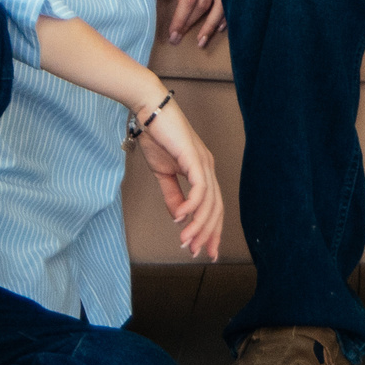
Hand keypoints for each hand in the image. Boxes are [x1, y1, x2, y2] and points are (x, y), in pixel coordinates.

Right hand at [136, 96, 223, 258]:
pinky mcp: (194, 157)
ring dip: (197, 224)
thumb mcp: (164, 173)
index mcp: (203, 171)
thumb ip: (172, 195)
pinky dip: (191, 205)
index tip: (205, 250)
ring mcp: (204, 162)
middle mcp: (208, 167)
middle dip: (208, 233)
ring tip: (185, 240)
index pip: (212, 206)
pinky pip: (200, 187)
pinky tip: (180, 218)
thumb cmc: (157, 137)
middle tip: (196, 252)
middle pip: (215, 208)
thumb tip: (179, 217)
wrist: (149, 111)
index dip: (210, 230)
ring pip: (209, 201)